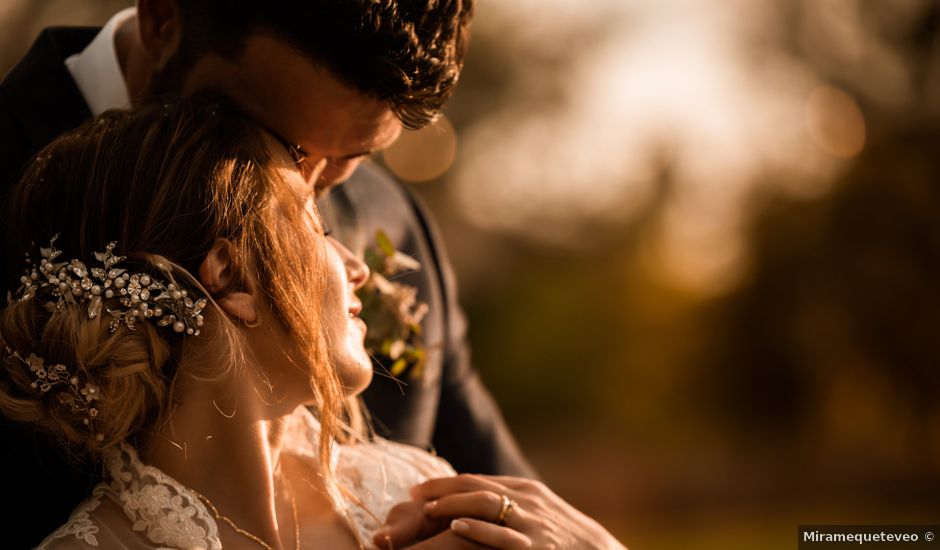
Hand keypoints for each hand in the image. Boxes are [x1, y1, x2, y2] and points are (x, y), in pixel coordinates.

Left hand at [375, 474, 626, 549]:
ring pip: (485, 504)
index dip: (443, 483)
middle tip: (413, 496)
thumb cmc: (565, 536)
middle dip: (440, 490)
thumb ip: (511, 503)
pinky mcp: (536, 547)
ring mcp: (531, 523)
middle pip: (475, 487)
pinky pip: (502, 536)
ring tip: (427, 509)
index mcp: (525, 489)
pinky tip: (456, 527)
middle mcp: (526, 500)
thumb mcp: (540, 511)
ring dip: (452, 505)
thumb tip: (473, 500)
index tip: (416, 489)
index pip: (476, 480)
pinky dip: (478, 529)